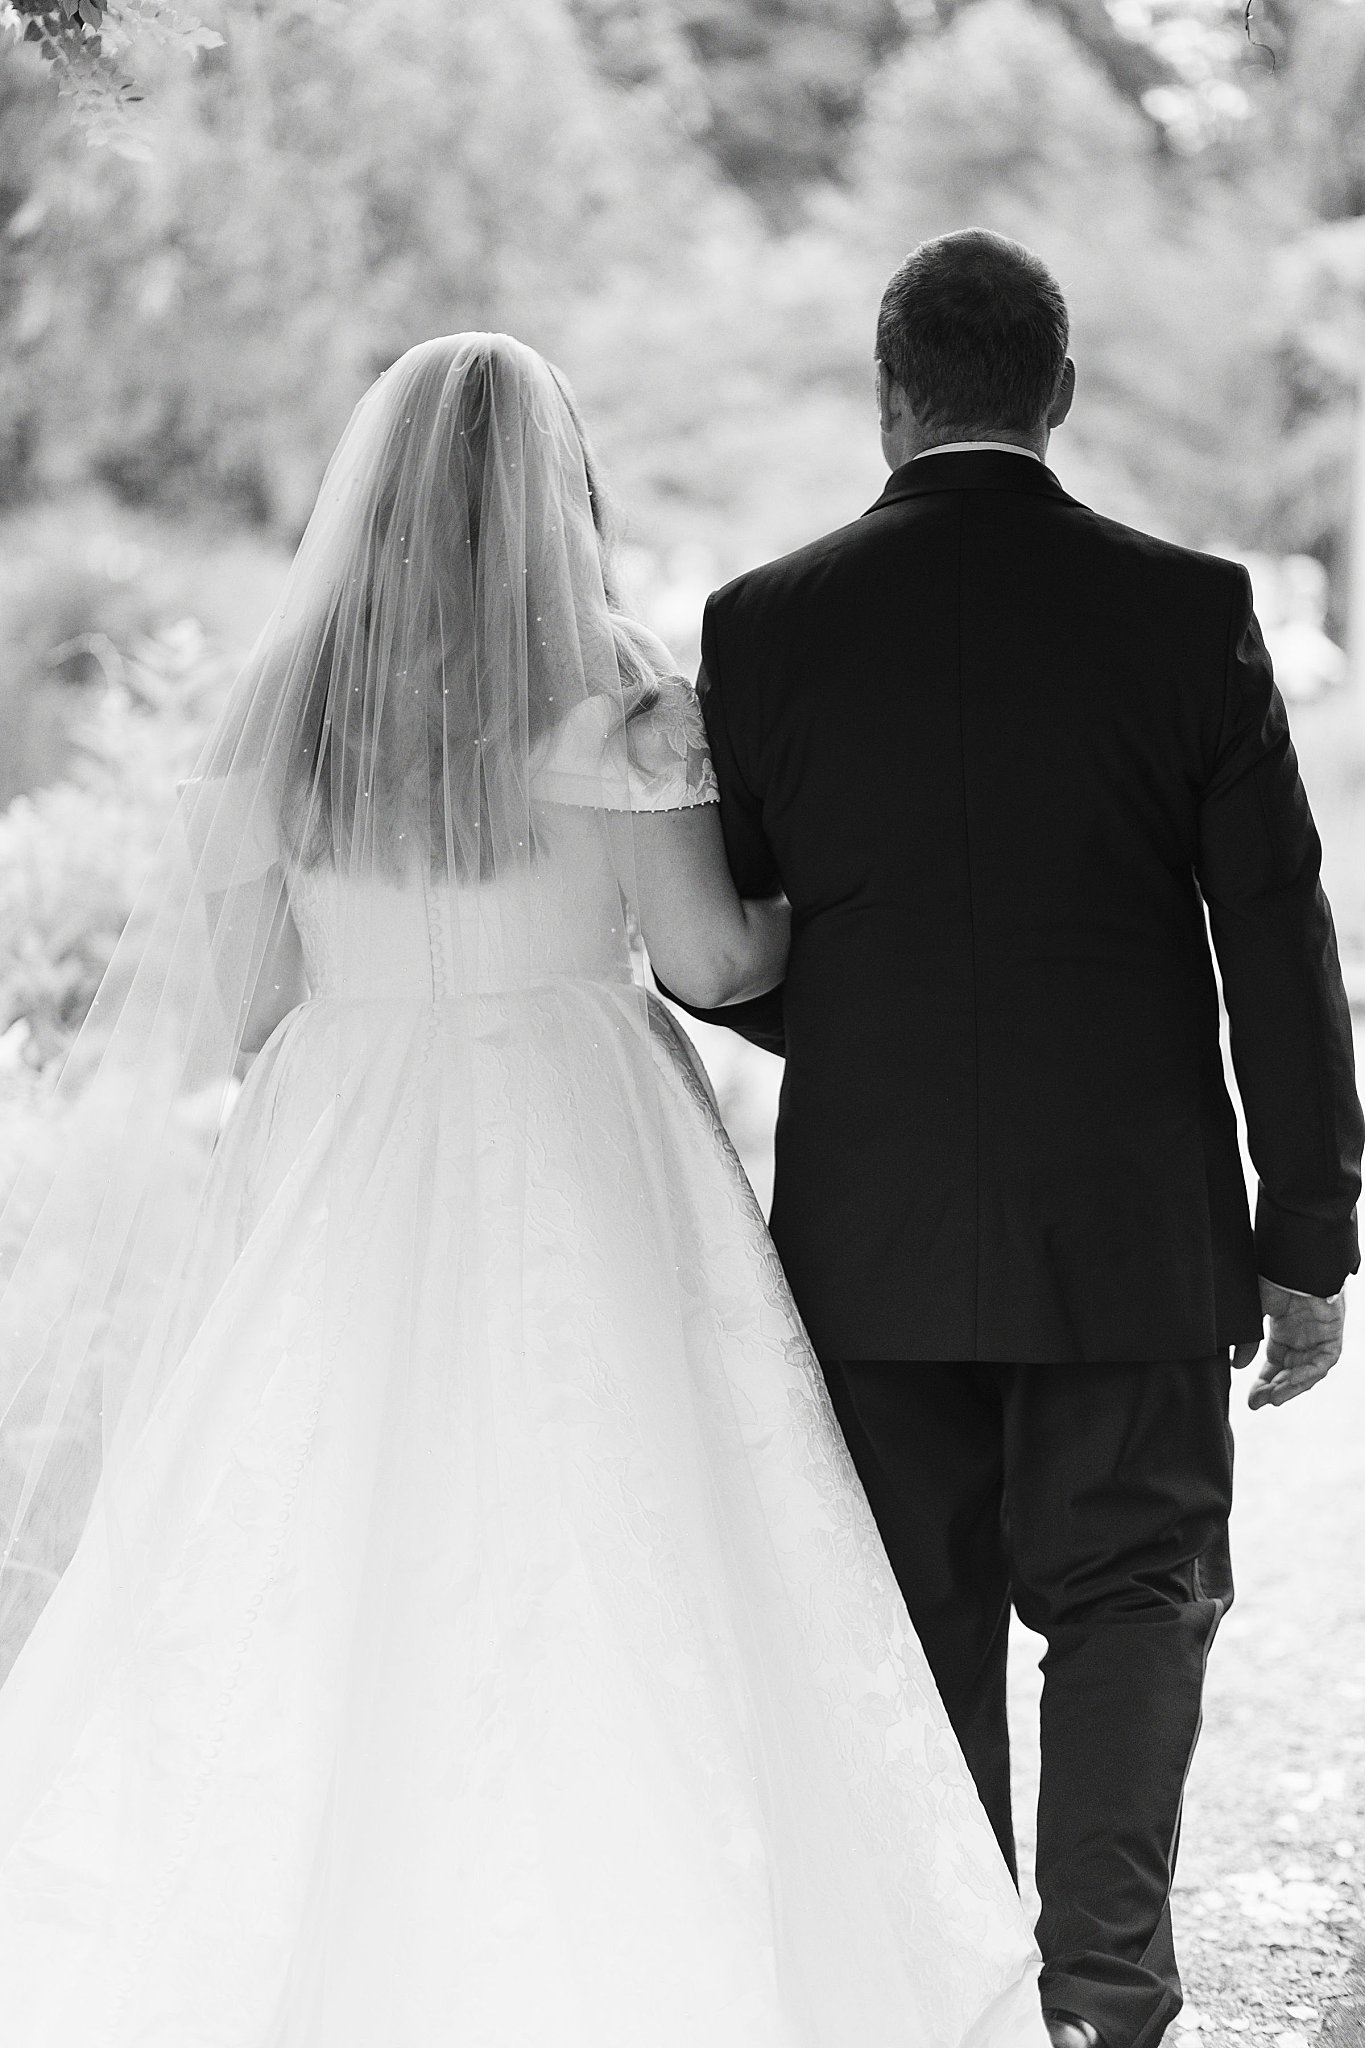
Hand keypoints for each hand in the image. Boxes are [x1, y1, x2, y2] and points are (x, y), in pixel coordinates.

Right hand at [1232, 1276, 1346, 1408]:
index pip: (1275, 1364)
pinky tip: (1290, 1382)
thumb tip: (1238, 1365)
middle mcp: (1302, 1336)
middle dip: (1275, 1389)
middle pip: (1290, 1372)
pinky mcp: (1332, 1333)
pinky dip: (1307, 1374)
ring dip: (1291, 1387)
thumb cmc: (1272, 1277)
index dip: (1263, 1382)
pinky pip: (1323, 1362)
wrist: (1294, 1259)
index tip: (1251, 1400)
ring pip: (1308, 1371)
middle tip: (1258, 1403)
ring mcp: (1318, 1335)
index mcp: (1283, 1330)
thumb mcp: (1253, 1312)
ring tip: (1273, 1399)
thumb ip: (1248, 1340)